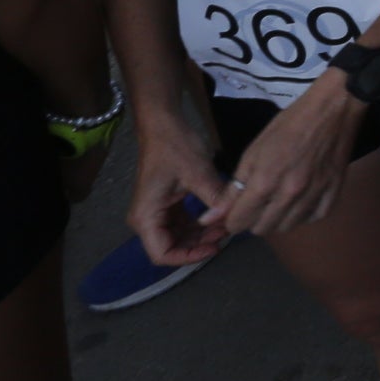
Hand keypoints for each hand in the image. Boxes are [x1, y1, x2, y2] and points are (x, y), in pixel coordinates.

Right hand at [126, 122, 237, 266]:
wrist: (164, 123)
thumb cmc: (175, 146)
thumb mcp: (197, 172)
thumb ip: (215, 198)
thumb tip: (233, 217)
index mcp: (146, 217)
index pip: (162, 254)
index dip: (188, 257)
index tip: (214, 248)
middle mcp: (147, 219)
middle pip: (172, 247)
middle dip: (199, 244)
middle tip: (227, 233)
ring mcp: (157, 212)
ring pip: (180, 237)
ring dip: (202, 235)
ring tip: (227, 225)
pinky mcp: (168, 205)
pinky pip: (184, 223)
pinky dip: (201, 224)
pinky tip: (220, 217)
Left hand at [211, 70, 362, 239]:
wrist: (332, 109)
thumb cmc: (288, 125)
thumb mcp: (253, 151)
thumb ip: (234, 188)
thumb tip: (211, 217)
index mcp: (265, 182)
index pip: (238, 221)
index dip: (232, 218)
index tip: (235, 210)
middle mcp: (289, 194)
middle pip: (262, 229)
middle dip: (254, 219)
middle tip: (258, 202)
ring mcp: (314, 195)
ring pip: (287, 227)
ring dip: (278, 218)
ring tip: (279, 201)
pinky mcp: (334, 193)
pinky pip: (314, 218)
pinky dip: (304, 214)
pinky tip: (301, 200)